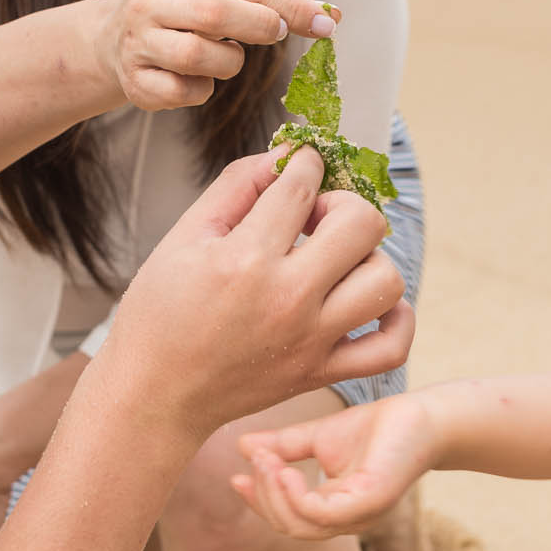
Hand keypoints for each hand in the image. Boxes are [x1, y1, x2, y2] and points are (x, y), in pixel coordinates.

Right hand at [95, 0, 337, 109]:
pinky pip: (184, 92)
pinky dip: (202, 90)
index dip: (285, 3)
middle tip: (273, 33)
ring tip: (225, 56)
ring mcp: (136, 42)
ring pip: (198, 56)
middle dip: (256, 26)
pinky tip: (196, 78)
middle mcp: (147, 0)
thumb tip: (331, 16)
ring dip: (228, 62)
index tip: (323, 22)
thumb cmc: (182, 9)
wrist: (111, 39)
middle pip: (214, 13)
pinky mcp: (134, 81)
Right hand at [101, 147, 412, 438]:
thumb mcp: (183, 237)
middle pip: (362, 223)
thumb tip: (283, 156)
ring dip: (367, 257)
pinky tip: (369, 302)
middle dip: (341, 203)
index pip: (301, 186)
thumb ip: (235, 187)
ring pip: (385, 279)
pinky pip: (391, 348)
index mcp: (245, 259)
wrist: (154, 395)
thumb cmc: (159, 314)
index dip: (304, 162)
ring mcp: (311, 340)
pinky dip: (396, 321)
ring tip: (334, 261)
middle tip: (314, 217)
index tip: (300, 164)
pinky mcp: (321, 372)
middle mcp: (287, 299)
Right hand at [231, 394, 440, 540]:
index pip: (288, 517)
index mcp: (335, 509)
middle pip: (290, 526)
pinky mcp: (371, 502)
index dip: (259, 501)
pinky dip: (295, 496)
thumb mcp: (318, 436)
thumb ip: (283, 446)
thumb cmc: (377, 426)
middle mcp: (347, 520)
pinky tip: (284, 470)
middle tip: (254, 461)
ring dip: (274, 494)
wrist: (423, 414)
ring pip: (301, 525)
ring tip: (266, 461)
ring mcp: (360, 515)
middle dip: (264, 497)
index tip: (235, 477)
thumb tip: (242, 446)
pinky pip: (322, 514)